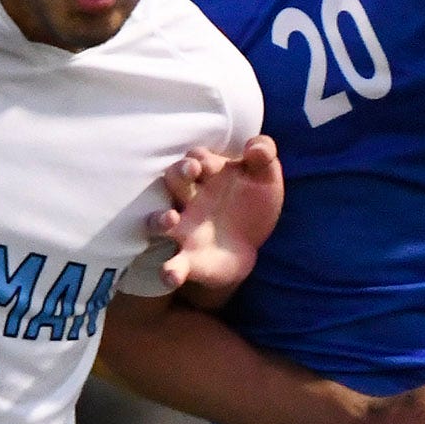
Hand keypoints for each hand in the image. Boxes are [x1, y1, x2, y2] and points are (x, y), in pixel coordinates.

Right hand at [146, 135, 281, 303]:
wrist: (249, 247)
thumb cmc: (252, 204)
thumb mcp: (265, 176)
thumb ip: (263, 154)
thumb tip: (255, 148)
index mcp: (207, 176)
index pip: (196, 158)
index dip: (199, 158)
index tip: (207, 165)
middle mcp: (189, 200)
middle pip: (173, 180)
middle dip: (178, 173)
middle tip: (190, 172)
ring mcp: (184, 231)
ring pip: (158, 222)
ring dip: (159, 220)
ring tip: (170, 219)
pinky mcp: (187, 261)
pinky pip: (172, 266)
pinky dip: (169, 272)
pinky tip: (171, 275)